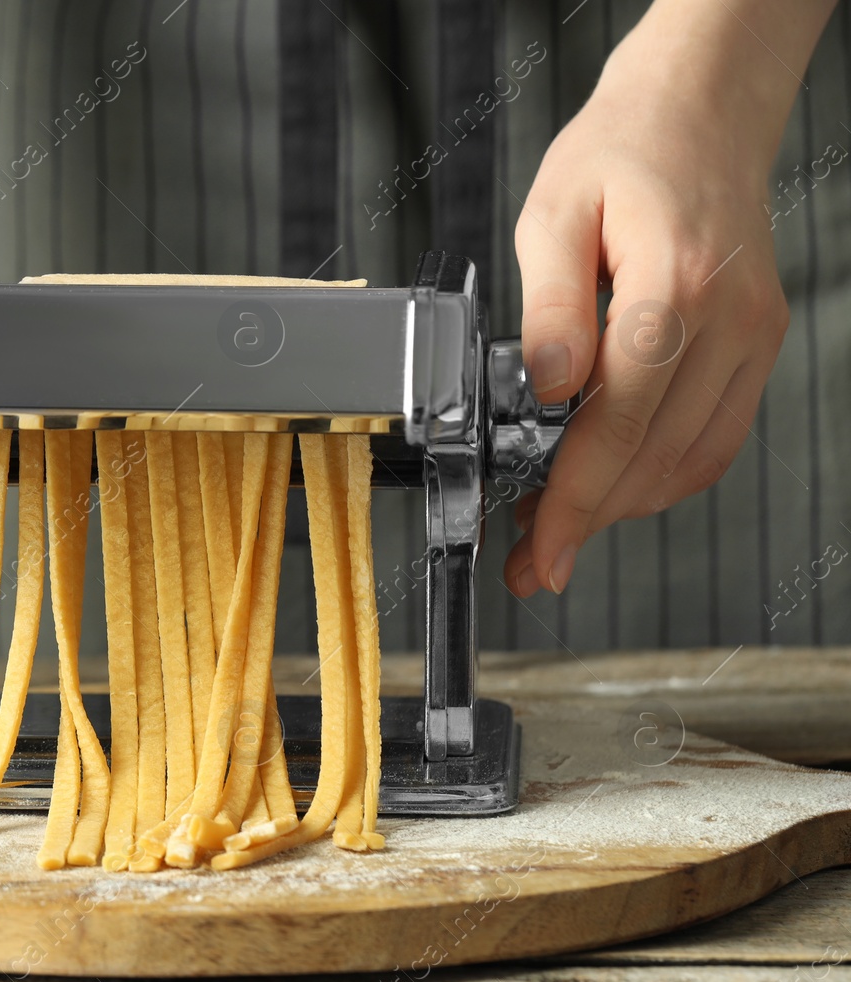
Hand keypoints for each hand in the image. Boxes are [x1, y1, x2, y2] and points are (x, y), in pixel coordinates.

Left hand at [504, 0, 833, 596]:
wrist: (697, 111)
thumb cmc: (620, 153)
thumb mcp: (552, 214)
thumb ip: (547, 308)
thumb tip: (543, 390)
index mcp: (674, 287)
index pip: (619, 422)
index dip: (574, 498)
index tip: (539, 546)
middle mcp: (729, 320)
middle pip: (655, 456)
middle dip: (588, 521)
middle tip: (533, 560)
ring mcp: (754, 336)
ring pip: (692, 460)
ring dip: (624, 508)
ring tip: (558, 529)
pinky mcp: (757, 345)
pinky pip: (716, 437)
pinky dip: (662, 476)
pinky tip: (612, 487)